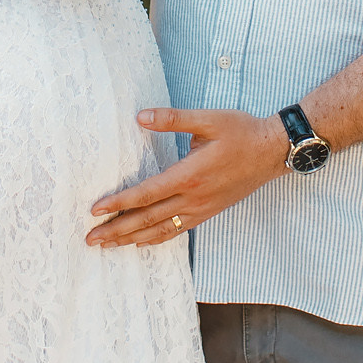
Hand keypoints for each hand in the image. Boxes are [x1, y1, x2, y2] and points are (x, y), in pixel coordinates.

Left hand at [86, 108, 287, 247]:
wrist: (272, 152)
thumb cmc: (241, 132)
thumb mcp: (207, 119)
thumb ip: (172, 118)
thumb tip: (140, 117)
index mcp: (189, 175)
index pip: (146, 194)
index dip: (119, 203)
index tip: (95, 210)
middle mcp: (193, 198)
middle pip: (147, 219)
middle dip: (116, 230)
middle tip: (90, 239)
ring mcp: (201, 209)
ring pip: (160, 230)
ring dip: (131, 239)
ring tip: (107, 245)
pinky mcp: (207, 212)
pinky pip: (176, 231)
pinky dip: (155, 239)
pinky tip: (140, 242)